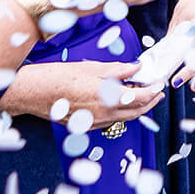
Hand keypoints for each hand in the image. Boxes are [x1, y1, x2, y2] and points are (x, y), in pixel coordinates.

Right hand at [5, 59, 164, 125]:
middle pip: (136, 112)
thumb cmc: (61, 76)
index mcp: (109, 98)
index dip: (154, 91)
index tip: (159, 84)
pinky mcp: (86, 126)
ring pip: (124, 118)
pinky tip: (119, 101)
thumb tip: (136, 68)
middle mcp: (104, 114)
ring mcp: (95, 122)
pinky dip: (120, 112)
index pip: (141, 98)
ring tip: (141, 95)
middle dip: (150, 102)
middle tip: (157, 92)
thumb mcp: (94, 68)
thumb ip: (119, 70)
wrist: (35, 92)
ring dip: (136, 108)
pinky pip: (110, 121)